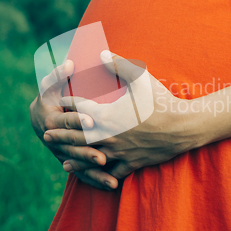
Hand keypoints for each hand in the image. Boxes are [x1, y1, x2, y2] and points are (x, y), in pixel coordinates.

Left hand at [44, 51, 199, 185]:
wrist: (183, 127)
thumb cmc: (162, 101)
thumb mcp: (142, 78)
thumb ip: (119, 65)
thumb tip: (101, 53)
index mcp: (107, 115)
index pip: (80, 110)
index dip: (69, 104)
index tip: (61, 102)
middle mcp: (108, 136)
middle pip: (78, 137)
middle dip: (62, 134)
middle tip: (47, 133)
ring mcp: (119, 152)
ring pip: (91, 158)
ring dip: (76, 158)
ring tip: (63, 160)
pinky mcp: (132, 163)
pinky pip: (112, 173)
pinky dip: (102, 175)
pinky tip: (96, 176)